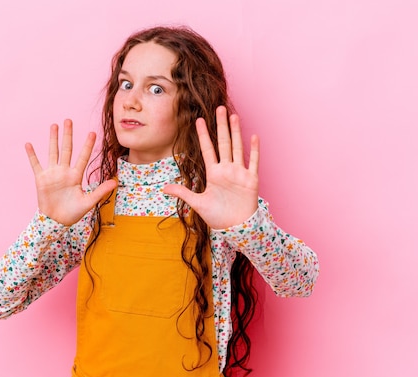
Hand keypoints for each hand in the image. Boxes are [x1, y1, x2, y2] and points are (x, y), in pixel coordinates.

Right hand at [25, 119, 116, 225]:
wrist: (56, 221)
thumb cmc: (72, 213)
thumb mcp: (88, 202)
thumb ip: (100, 191)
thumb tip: (115, 182)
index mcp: (76, 176)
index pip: (83, 157)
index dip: (88, 145)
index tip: (93, 133)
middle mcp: (64, 172)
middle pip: (67, 149)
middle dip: (68, 135)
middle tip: (69, 120)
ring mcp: (52, 174)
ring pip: (53, 152)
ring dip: (53, 139)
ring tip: (54, 126)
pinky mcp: (41, 179)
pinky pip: (36, 164)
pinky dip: (32, 155)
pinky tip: (28, 144)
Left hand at [163, 106, 258, 228]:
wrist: (235, 228)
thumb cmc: (218, 216)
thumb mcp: (197, 203)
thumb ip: (182, 193)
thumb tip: (163, 188)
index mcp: (214, 173)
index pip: (207, 149)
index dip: (203, 135)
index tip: (199, 120)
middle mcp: (226, 170)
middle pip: (223, 143)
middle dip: (221, 126)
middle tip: (219, 108)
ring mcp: (239, 173)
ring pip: (237, 148)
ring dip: (236, 132)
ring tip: (234, 117)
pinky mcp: (251, 179)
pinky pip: (253, 162)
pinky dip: (254, 150)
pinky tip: (253, 136)